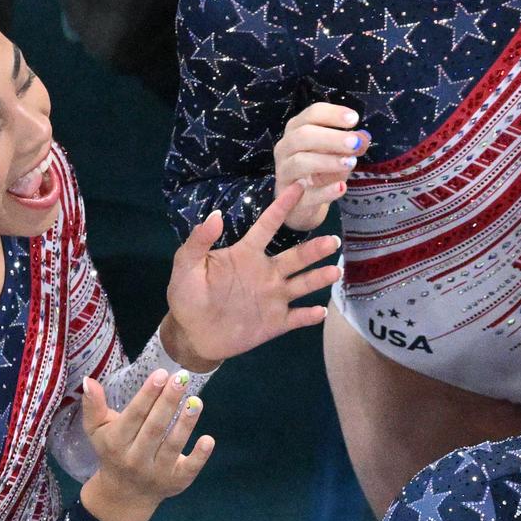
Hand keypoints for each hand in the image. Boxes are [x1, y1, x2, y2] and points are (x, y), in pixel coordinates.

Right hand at [77, 368, 212, 520]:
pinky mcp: (176, 482)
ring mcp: (157, 472)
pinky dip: (200, 456)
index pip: (134, 415)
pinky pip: (189, 469)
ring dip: (186, 423)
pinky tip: (208, 439)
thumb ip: (93, 406)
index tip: (161, 373)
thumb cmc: (112, 452)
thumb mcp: (96, 430)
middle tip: (182, 378)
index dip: (148, 395)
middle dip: (168, 402)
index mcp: (116, 442)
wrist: (124, 495)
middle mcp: (135, 458)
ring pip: (172, 445)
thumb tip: (89, 380)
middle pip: (154, 428)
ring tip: (196, 401)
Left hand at [161, 186, 341, 367]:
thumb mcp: (186, 265)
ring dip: (319, 277)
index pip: (268, 225)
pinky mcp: (275, 322)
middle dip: (315, 248)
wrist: (192, 334)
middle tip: (332, 241)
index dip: (282, 206)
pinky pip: (297, 317)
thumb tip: (216, 214)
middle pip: (296, 257)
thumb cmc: (187, 295)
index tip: (299, 186)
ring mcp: (273, 298)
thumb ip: (199, 241)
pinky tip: (320, 311)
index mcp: (247, 254)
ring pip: (303, 284)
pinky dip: (310, 315)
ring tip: (334, 272)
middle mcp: (267, 272)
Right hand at [273, 101, 364, 230]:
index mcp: (296, 130)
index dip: (332, 114)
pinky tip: (341, 187)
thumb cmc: (319, 170)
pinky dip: (325, 191)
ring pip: (300, 162)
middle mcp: (285, 148)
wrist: (302, 203)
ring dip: (328, 161)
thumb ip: (350, 145)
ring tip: (351, 163)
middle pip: (303, 135)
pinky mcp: (289, 198)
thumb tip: (364, 137)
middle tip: (355, 143)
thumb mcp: (337, 154)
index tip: (354, 119)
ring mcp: (284, 173)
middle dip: (332, 138)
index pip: (311, 115)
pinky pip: (306, 194)